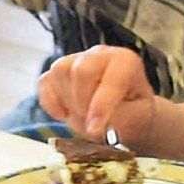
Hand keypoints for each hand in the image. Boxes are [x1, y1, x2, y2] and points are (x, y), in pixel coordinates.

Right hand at [37, 45, 156, 144]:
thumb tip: (94, 124)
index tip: (95, 129)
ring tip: (82, 115)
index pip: (111, 78)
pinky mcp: (59, 71)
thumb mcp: (138, 118)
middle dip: (82, 102)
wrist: (126, 112)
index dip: (101, 106)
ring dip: (67, 100)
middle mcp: (100, 54)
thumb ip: (120, 118)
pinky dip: (50, 102)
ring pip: (60, 71)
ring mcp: (77, 58)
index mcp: (125, 61)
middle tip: (90, 122)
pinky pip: (45, 82)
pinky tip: (63, 115)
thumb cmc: (135, 112)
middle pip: (80, 70)